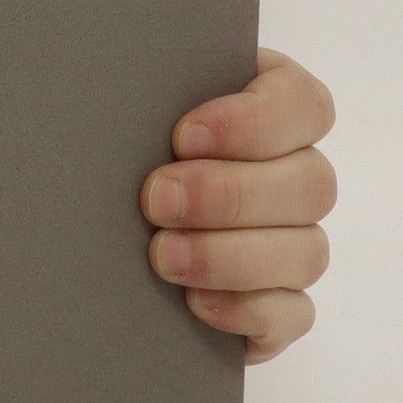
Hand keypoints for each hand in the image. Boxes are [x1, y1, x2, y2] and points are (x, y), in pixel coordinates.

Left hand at [138, 45, 336, 364]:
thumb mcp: (140, 102)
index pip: (304, 105)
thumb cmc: (126, 139)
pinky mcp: (280, 303)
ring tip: (162, 255)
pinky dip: (247, 310)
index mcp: (275, 106)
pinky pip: (293, 315)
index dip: (253, 122)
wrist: (92, 214)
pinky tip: (195, 301)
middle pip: (310, 185)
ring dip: (231, 256)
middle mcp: (298, 173)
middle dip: (228, 195)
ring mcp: (296, 241)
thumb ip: (153, 90)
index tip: (183, 136)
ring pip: (306, 252)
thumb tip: (130, 87)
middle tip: (157, 199)